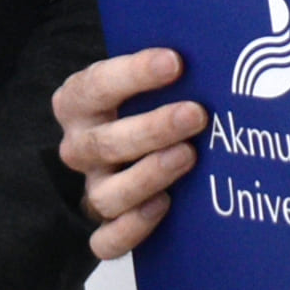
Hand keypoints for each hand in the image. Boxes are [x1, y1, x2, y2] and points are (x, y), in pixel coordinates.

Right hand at [53, 47, 204, 261]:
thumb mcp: (145, 78)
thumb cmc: (144, 103)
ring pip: (106, 195)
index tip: (175, 62)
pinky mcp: (104, 225)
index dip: (133, 73)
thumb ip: (166, 66)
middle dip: (153, 128)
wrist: (130, 141)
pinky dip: (133, 228)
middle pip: (104, 144)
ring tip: (189, 156)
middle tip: (196, 114)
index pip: (96, 85)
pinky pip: (106, 241)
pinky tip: (165, 205)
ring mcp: (91, 187)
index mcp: (78, 101)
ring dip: (149, 175)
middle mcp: (79, 146)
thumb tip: (212, 49)